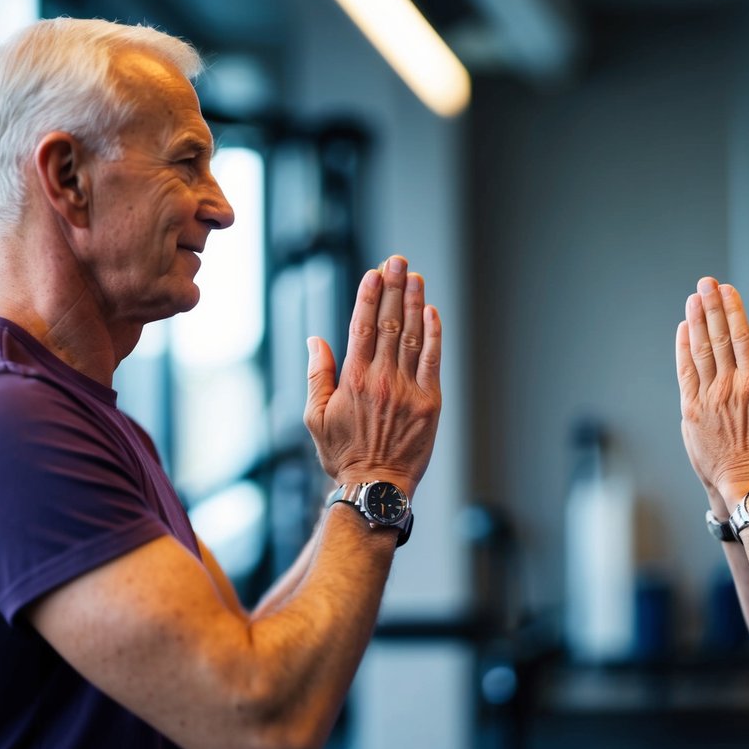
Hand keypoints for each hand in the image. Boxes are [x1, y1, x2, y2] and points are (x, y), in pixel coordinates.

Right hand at [304, 256, 441, 495]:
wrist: (376, 487)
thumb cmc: (343, 455)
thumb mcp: (315, 417)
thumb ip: (317, 375)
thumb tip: (316, 340)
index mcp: (353, 380)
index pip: (362, 326)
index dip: (369, 296)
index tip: (374, 272)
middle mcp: (382, 379)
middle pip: (389, 323)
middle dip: (393, 288)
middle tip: (397, 261)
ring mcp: (409, 389)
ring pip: (412, 336)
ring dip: (414, 303)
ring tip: (415, 277)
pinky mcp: (430, 402)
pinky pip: (433, 360)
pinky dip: (433, 334)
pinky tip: (432, 312)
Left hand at [676, 277, 748, 502]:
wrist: (745, 483)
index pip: (742, 336)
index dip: (734, 310)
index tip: (728, 290)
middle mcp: (728, 386)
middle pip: (719, 337)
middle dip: (712, 306)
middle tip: (706, 282)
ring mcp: (707, 397)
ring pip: (700, 351)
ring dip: (697, 321)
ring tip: (693, 298)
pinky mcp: (690, 410)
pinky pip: (685, 373)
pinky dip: (683, 350)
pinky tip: (683, 330)